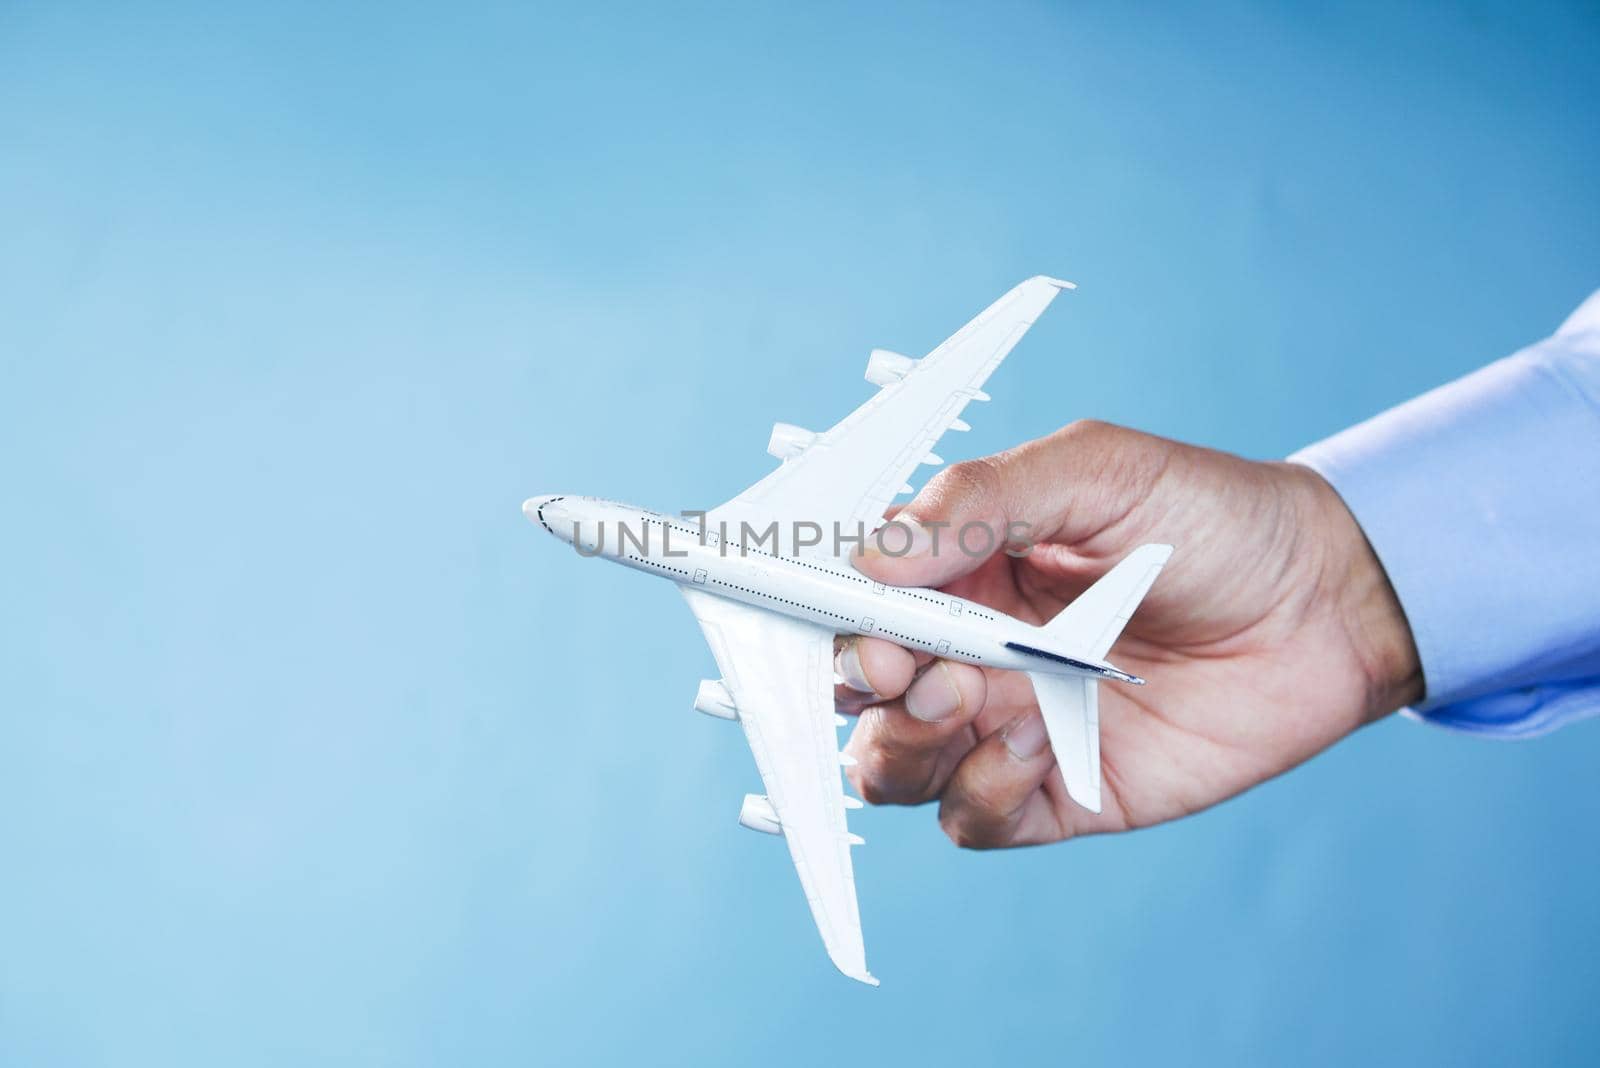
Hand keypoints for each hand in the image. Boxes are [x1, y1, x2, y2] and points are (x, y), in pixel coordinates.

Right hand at [836, 420, 1421, 847]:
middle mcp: (971, 649)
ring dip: (904, 747)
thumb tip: (873, 554)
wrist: (1328, 602)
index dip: (836, 616)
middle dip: (863, 686)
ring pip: (894, 765)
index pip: (856, 598)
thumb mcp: (1096, 471)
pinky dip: (979, 794)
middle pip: (859, 691)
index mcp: (962, 567)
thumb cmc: (1213, 518)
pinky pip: (973, 818)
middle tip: (910, 670)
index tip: (861, 621)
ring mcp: (1008, 723)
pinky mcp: (1059, 789)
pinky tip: (1033, 748)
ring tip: (969, 705)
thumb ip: (980, 500)